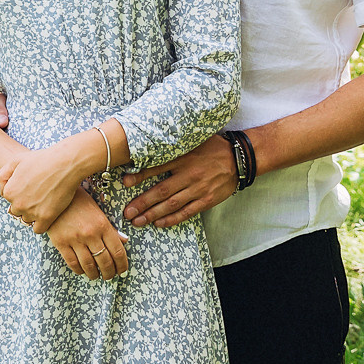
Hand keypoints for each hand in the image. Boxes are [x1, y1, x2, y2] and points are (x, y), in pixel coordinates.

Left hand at [0, 138, 89, 232]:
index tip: (29, 188)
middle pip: (17, 211)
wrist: (64, 164)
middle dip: (24, 205)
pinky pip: (38, 229)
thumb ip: (3, 175)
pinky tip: (47, 213)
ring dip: (33, 214)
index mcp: (9, 192)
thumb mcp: (16, 160)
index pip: (9, 199)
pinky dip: (41, 224)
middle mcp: (18, 204)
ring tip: (44, 203)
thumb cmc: (41, 159)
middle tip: (37, 195)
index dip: (19, 193)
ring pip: (27, 220)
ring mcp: (32, 212)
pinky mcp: (46, 218)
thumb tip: (1, 190)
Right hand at [48, 191, 128, 279]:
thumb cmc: (79, 202)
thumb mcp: (98, 212)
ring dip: (94, 274)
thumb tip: (124, 242)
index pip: (118, 252)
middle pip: (105, 262)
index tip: (122, 271)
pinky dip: (79, 270)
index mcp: (103, 225)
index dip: (122, 265)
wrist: (54, 196)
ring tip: (96, 276)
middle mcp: (90, 233)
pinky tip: (82, 270)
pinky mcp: (60, 242)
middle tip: (109, 276)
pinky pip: (72, 263)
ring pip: (89, 265)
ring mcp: (75, 239)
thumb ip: (111, 229)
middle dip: (109, 273)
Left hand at [120, 134, 236, 228]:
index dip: (140, 175)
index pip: (157, 167)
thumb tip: (151, 146)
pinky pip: (187, 212)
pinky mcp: (207, 200)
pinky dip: (172, 219)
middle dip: (142, 203)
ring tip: (138, 221)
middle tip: (127, 212)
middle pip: (161, 191)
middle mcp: (189, 174)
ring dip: (153, 214)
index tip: (125, 182)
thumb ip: (174, 146)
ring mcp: (198, 189)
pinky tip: (159, 223)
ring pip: (171, 204)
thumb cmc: (213, 147)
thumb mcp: (193, 140)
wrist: (239, 159)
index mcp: (184, 157)